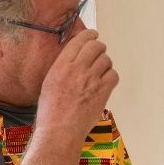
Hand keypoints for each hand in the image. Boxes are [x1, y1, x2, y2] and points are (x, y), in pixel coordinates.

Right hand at [35, 29, 119, 143]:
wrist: (60, 130)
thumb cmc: (52, 110)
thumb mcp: (50, 82)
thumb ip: (63, 66)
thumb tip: (76, 55)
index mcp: (61, 65)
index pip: (79, 40)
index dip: (89, 35)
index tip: (93, 34)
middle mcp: (77, 69)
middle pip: (96, 46)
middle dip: (99, 47)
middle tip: (99, 52)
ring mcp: (91, 80)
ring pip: (106, 60)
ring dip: (105, 63)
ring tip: (100, 71)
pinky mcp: (103, 91)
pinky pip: (114, 75)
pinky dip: (111, 76)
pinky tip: (105, 82)